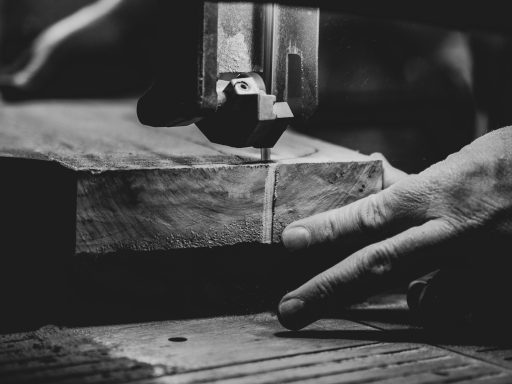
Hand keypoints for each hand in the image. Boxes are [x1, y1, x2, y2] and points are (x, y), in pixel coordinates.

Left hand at [278, 127, 511, 329]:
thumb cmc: (506, 164)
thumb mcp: (454, 166)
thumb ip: (413, 189)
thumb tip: (377, 191)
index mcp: (435, 193)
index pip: (370, 213)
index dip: (328, 229)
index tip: (292, 241)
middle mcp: (450, 230)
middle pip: (379, 264)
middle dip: (329, 289)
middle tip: (291, 309)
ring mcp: (477, 261)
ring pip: (423, 298)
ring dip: (398, 298)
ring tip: (371, 295)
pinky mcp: (497, 283)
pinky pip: (458, 305)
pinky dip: (440, 300)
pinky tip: (435, 293)